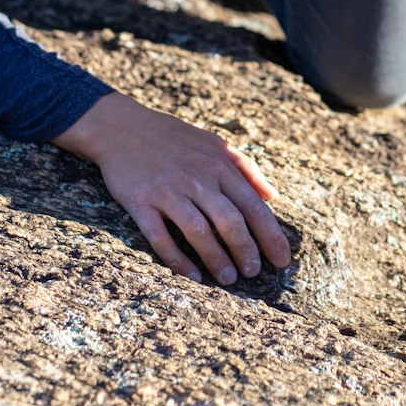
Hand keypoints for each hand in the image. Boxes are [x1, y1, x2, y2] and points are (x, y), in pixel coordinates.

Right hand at [52, 92, 291, 284]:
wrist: (123, 127)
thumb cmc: (175, 138)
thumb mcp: (216, 144)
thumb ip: (246, 169)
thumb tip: (272, 196)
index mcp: (219, 166)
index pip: (253, 207)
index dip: (271, 237)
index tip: (282, 261)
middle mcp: (197, 179)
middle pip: (229, 221)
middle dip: (246, 251)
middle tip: (253, 273)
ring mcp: (168, 191)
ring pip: (198, 231)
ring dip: (216, 259)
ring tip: (228, 278)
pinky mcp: (141, 202)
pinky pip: (161, 237)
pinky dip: (177, 259)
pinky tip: (191, 275)